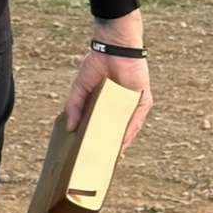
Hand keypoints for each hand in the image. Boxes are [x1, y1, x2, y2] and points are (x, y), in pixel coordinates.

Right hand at [62, 9, 151, 152]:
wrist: (113, 49)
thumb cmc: (96, 65)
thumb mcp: (80, 88)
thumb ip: (74, 107)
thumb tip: (70, 128)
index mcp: (106, 104)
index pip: (102, 126)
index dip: (95, 139)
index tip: (87, 155)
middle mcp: (120, 108)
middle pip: (115, 132)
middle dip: (107, 146)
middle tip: (97, 164)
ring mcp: (132, 106)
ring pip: (126, 129)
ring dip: (118, 143)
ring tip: (107, 159)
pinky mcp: (142, 102)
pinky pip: (136, 120)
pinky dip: (129, 132)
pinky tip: (120, 144)